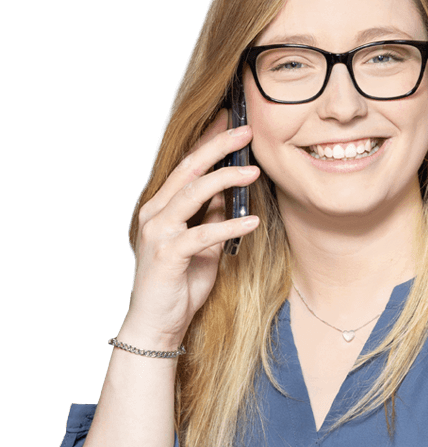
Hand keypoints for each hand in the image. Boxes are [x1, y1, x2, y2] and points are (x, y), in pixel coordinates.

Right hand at [120, 110, 260, 348]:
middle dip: (218, 147)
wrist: (157, 324)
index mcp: (161, 208)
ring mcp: (159, 232)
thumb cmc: (178, 286)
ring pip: (193, 194)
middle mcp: (155, 213)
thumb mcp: (202, 247)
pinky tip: (252, 221)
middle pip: (189, 170)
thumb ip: (210, 219)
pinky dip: (229, 226)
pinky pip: (203, 233)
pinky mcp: (168, 254)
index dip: (208, 142)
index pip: (186, 166)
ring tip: (254, 172)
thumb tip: (230, 196)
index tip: (232, 122)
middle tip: (247, 132)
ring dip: (226, 180)